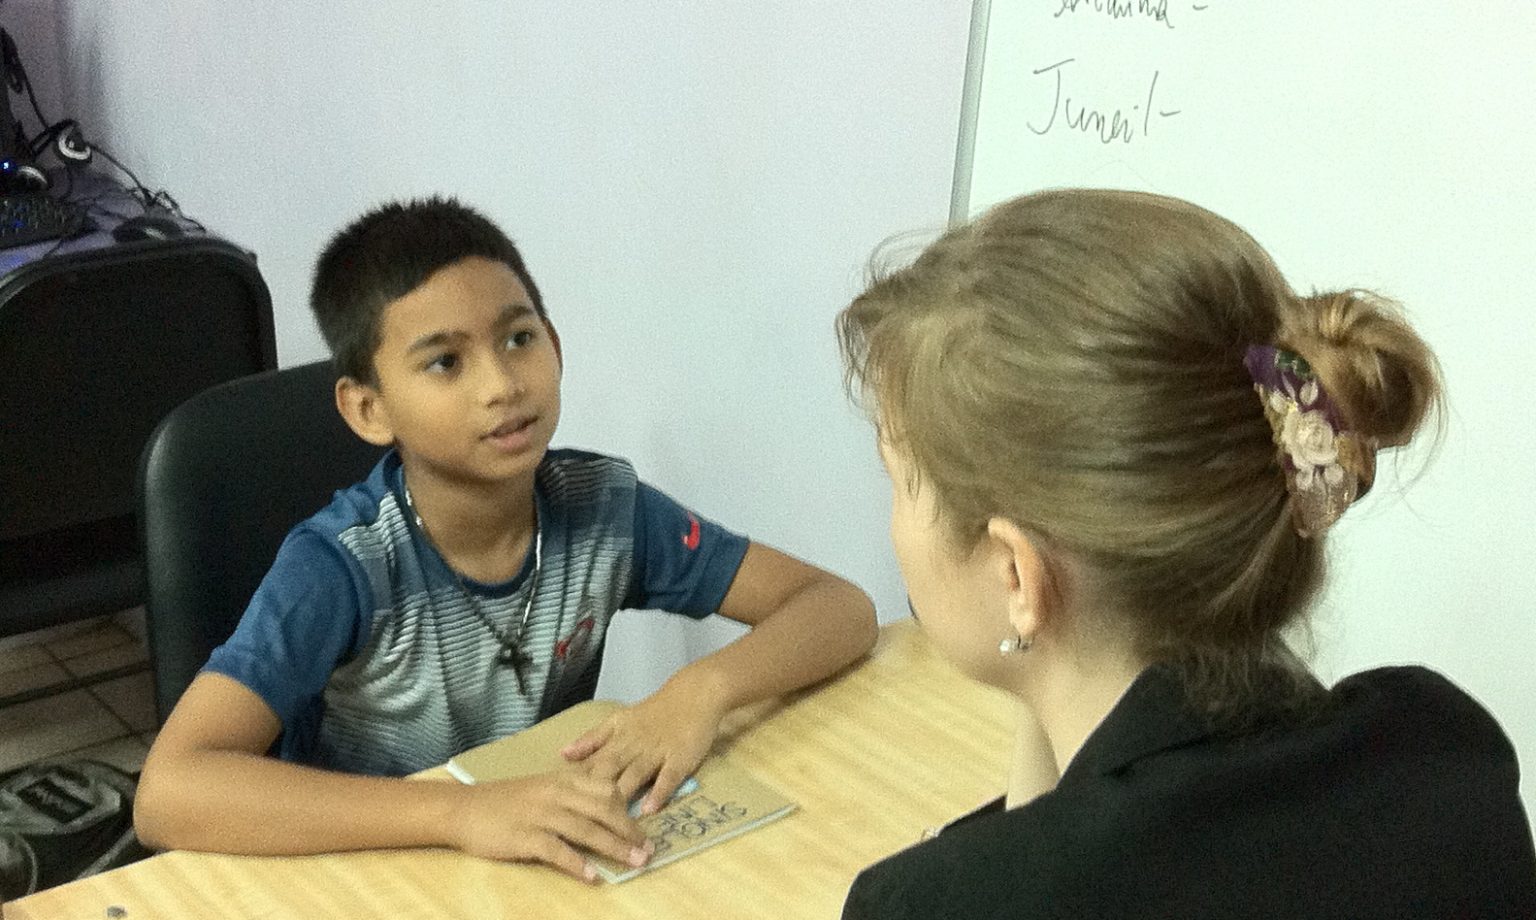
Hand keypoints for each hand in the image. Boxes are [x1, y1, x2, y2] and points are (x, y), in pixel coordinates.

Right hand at [449, 771, 651, 882]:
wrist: (464, 808)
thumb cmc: (506, 800)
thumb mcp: (542, 787)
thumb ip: (572, 793)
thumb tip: (607, 805)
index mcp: (562, 780)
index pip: (606, 789)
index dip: (629, 810)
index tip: (644, 828)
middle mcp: (555, 793)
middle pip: (603, 809)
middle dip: (629, 830)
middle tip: (648, 850)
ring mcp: (540, 814)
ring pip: (586, 829)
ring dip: (614, 847)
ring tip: (633, 862)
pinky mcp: (524, 836)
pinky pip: (557, 850)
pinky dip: (577, 864)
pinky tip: (592, 876)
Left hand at [560, 680, 726, 815]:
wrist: (693, 694)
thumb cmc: (654, 711)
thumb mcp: (619, 720)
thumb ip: (593, 739)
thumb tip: (562, 755)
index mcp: (617, 738)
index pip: (592, 762)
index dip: (576, 783)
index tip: (561, 804)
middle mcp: (633, 746)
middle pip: (610, 771)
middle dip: (594, 797)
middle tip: (581, 822)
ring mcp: (657, 752)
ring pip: (635, 775)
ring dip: (623, 797)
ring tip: (611, 823)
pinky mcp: (680, 758)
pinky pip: (668, 777)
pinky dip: (659, 792)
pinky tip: (649, 810)